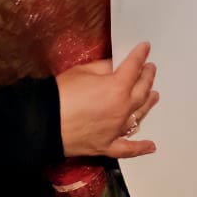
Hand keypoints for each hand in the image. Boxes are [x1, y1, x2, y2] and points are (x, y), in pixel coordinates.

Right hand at [57, 41, 158, 159]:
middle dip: (147, 77)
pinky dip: (140, 148)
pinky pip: (127, 148)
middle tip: (150, 69)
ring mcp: (117, 129)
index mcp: (118, 87)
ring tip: (154, 95)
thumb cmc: (60, 94)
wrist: (41, 123)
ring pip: (139, 115)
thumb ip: (104, 68)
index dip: (140, 55)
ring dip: (148, 103)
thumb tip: (115, 67)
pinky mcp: (107, 145)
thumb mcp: (82, 71)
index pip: (133, 67)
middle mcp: (122, 108)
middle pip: (141, 90)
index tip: (145, 48)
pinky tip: (151, 146)